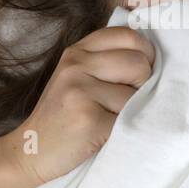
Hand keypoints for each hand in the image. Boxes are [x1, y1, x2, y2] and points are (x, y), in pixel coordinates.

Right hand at [4, 26, 154, 184]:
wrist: (31, 151)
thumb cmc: (64, 116)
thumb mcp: (78, 78)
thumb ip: (107, 62)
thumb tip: (157, 62)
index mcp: (77, 51)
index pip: (128, 35)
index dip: (144, 54)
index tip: (139, 74)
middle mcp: (76, 65)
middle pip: (139, 63)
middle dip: (143, 86)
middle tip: (123, 104)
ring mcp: (80, 91)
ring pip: (137, 94)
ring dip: (133, 111)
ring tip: (111, 119)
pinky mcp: (88, 119)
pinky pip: (129, 120)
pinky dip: (125, 131)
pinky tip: (105, 135)